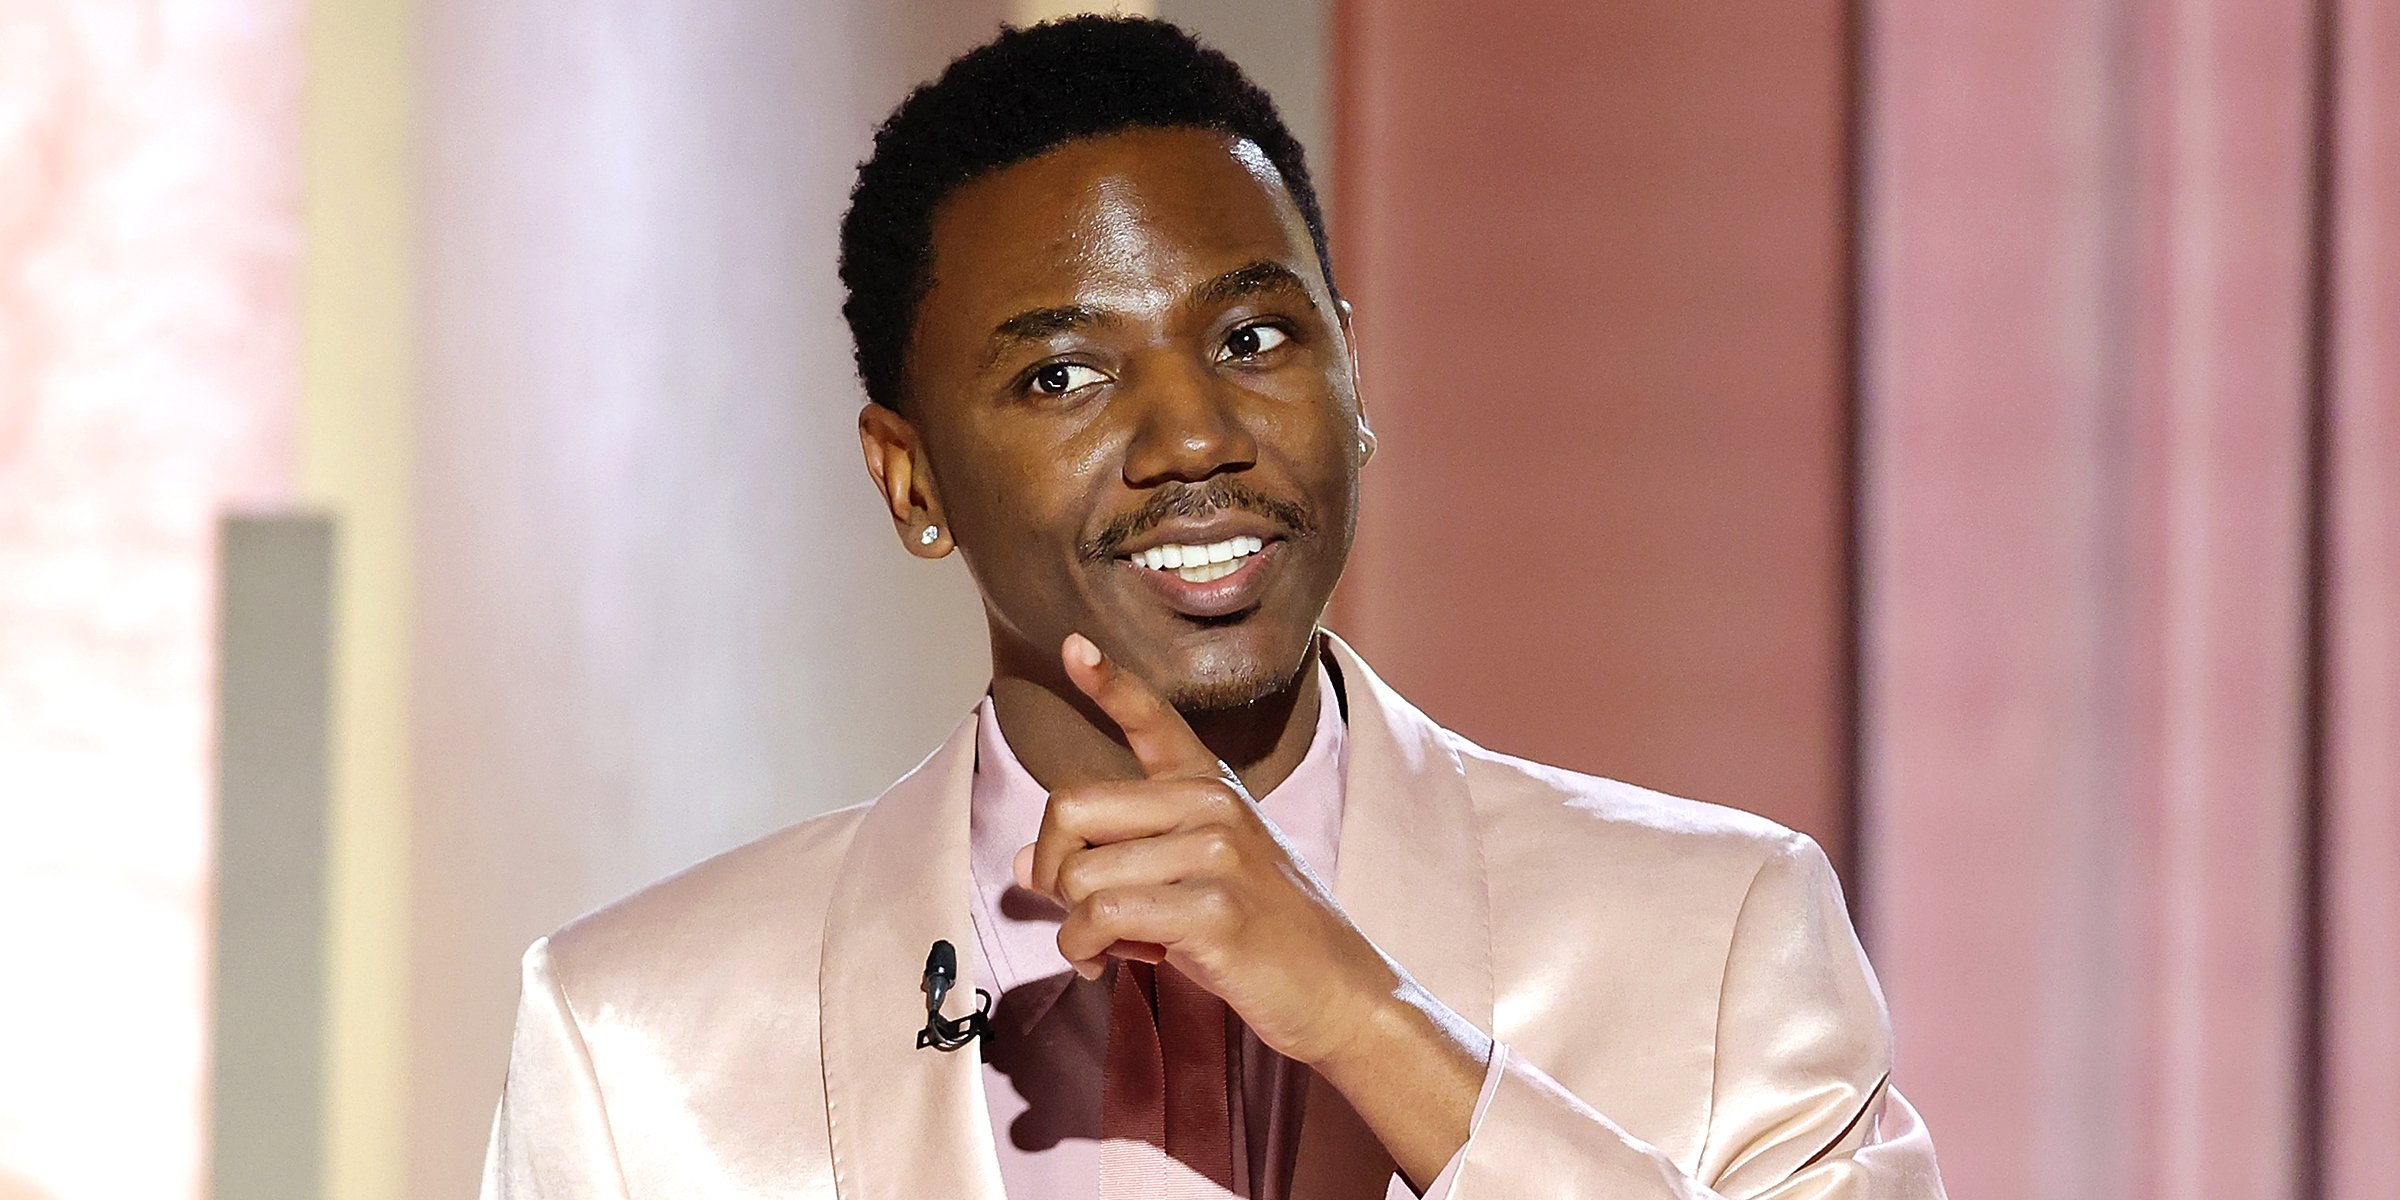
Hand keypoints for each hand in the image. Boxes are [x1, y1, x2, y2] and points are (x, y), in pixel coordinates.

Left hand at [1013, 632, 1398, 1067]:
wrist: (1339, 990)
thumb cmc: (1259, 937)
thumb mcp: (1191, 881)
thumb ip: (1115, 859)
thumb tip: (1025, 863)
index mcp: (1210, 786)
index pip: (1153, 719)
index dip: (1109, 681)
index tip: (1074, 645)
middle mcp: (1213, 804)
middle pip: (1071, 807)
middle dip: (1054, 869)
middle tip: (1080, 911)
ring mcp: (1217, 852)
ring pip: (1079, 875)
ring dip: (1073, 926)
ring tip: (1109, 947)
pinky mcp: (1214, 909)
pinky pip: (1100, 916)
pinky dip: (1083, 948)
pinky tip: (1106, 963)